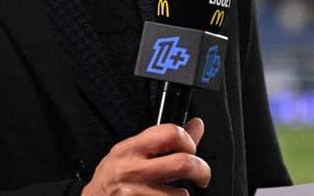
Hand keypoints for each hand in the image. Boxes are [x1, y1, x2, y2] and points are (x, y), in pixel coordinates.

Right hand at [81, 117, 209, 194]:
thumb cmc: (111, 179)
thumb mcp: (132, 153)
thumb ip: (164, 140)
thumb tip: (196, 125)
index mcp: (131, 148)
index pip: (170, 133)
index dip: (189, 142)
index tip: (192, 150)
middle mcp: (131, 169)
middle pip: (182, 163)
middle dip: (201, 171)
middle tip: (201, 176)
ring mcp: (133, 193)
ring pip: (180, 194)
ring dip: (183, 195)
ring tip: (174, 193)